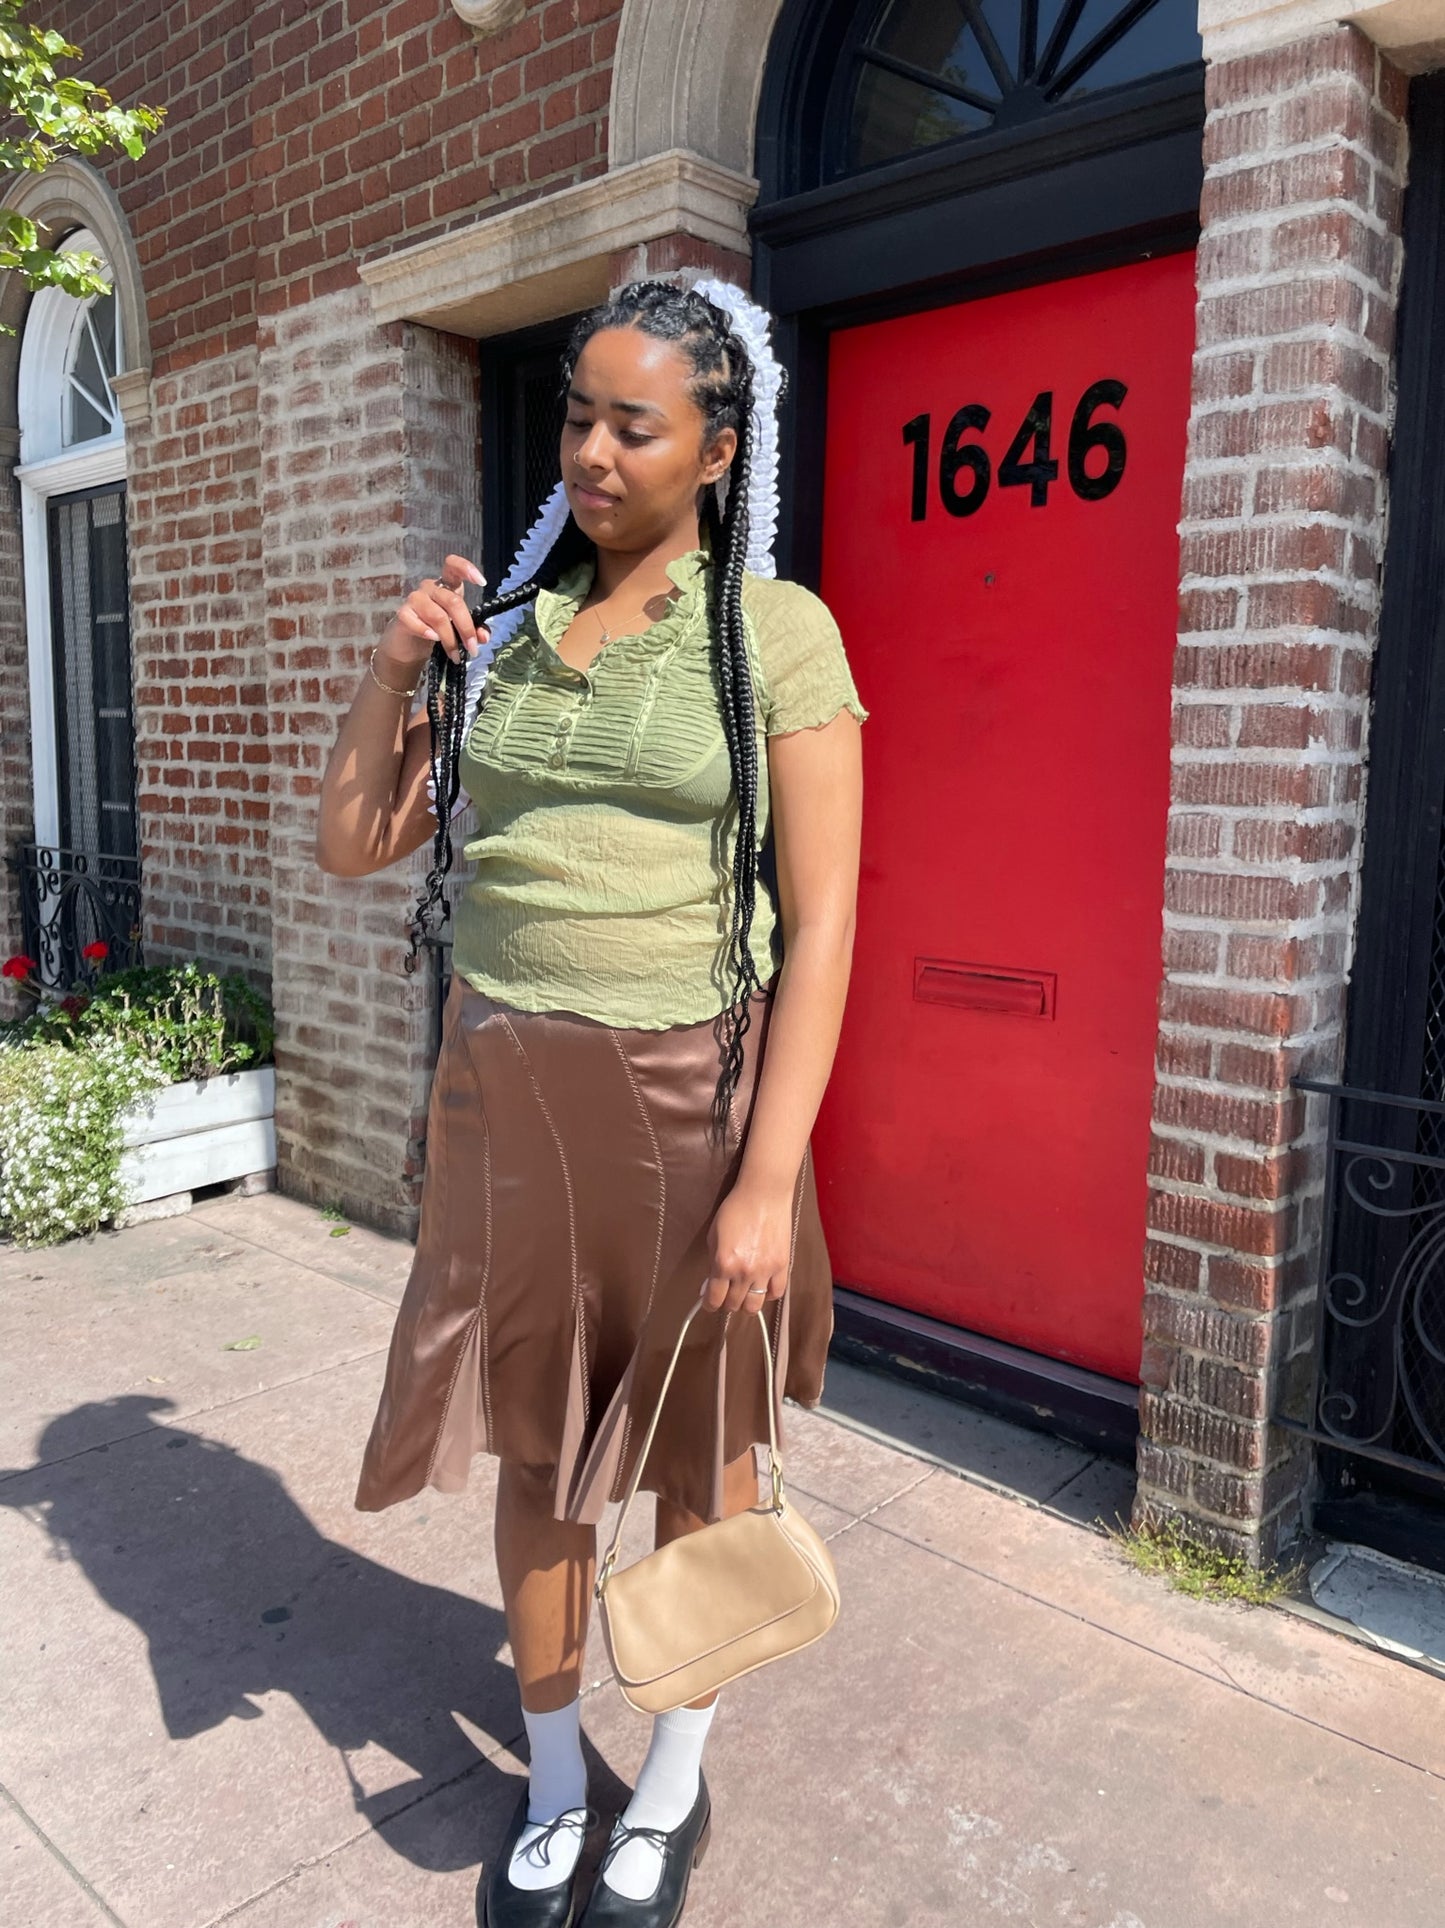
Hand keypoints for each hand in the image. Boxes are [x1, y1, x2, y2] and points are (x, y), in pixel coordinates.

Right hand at [376, 554, 487, 675]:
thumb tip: (483, 637)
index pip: (453, 566)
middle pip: (453, 602)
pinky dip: (427, 632)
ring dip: (450, 639)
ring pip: (438, 616)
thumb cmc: (436, 632)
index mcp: (447, 586)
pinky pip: (416, 622)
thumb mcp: (459, 631)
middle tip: (472, 649)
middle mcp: (430, 588)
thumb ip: (474, 631)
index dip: (466, 569)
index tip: (482, 582)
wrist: (409, 647)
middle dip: (466, 628)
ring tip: (456, 656)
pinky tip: (434, 640)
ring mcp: (415, 599)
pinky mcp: (403, 613)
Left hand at [700, 1176, 794, 1314]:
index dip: (709, 1303)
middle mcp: (744, 1272)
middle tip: (726, 1293)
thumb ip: (712, 1262)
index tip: (709, 1302)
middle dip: (726, 1302)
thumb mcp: (713, 1235)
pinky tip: (762, 1286)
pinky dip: (768, 1294)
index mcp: (723, 1263)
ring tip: (744, 1293)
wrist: (764, 1194)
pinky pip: (776, 1293)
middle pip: (733, 1305)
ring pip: (754, 1306)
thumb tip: (710, 1284)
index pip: (714, 1299)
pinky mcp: (782, 1265)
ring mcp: (765, 1270)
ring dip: (746, 1303)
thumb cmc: (736, 1210)